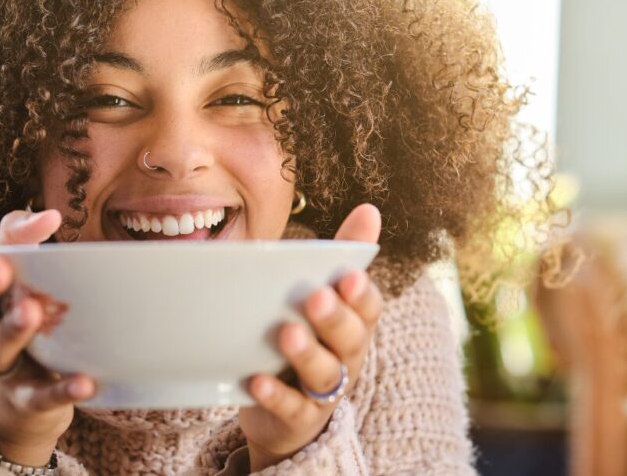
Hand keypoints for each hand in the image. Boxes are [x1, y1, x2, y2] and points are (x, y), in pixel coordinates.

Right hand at [0, 210, 95, 465]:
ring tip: (31, 311)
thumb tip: (50, 215)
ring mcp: (0, 371)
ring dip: (11, 331)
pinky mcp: (27, 401)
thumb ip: (23, 242)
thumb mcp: (18, 282)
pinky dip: (59, 391)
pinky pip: (39, 398)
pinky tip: (83, 382)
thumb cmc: (22, 325)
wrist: (20, 407)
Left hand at [238, 204, 383, 470]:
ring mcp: (323, 392)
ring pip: (325, 376)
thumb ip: (341, 256)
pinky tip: (256, 381)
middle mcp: (346, 359)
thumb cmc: (304, 338)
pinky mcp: (297, 418)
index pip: (368, 309)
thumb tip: (370, 209)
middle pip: (350, 340)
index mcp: (353, 325)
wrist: (280, 411)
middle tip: (314, 298)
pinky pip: (292, 409)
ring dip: (307, 354)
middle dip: (335, 318)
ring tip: (286, 333)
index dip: (361, 294)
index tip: (348, 275)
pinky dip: (276, 396)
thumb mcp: (320, 297)